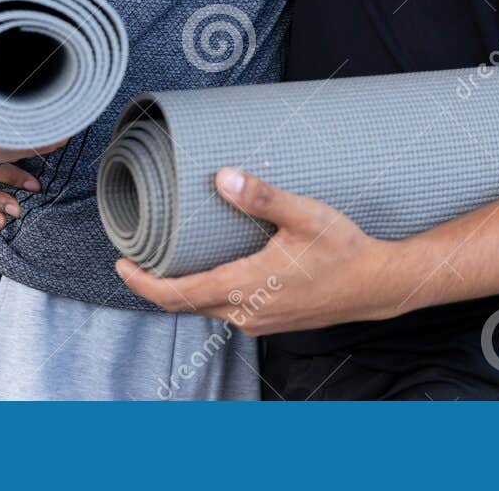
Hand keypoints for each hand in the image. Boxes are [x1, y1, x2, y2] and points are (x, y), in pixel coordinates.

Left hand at [115, 168, 401, 334]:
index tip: (121, 265)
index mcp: (246, 287)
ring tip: (170, 259)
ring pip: (207, 307)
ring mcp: (259, 320)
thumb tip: (222, 178)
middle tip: (137, 258)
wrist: (376, 284)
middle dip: (156, 284)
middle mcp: (246, 311)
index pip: (178, 295)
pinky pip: (228, 309)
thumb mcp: (304, 215)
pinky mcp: (271, 319)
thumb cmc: (344, 250)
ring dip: (184, 288)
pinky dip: (210, 291)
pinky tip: (215, 269)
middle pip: (186, 304)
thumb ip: (262, 197)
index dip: (143, 283)